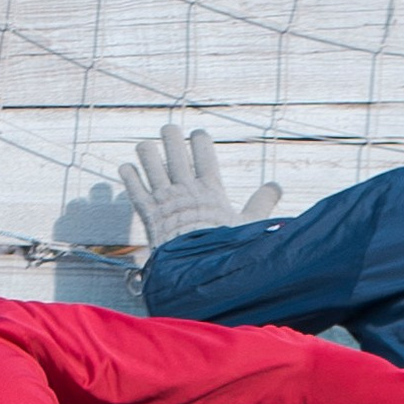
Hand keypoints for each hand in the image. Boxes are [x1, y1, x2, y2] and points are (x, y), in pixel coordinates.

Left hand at [119, 123, 282, 250]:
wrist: (197, 272)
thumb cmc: (225, 251)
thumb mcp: (249, 225)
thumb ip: (262, 204)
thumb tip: (277, 186)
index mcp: (209, 187)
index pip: (203, 149)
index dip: (199, 138)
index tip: (198, 134)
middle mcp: (184, 187)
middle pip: (173, 146)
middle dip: (170, 135)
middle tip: (168, 131)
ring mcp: (163, 198)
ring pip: (149, 160)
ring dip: (147, 152)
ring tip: (146, 149)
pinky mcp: (147, 212)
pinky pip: (133, 187)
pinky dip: (129, 176)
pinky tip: (127, 168)